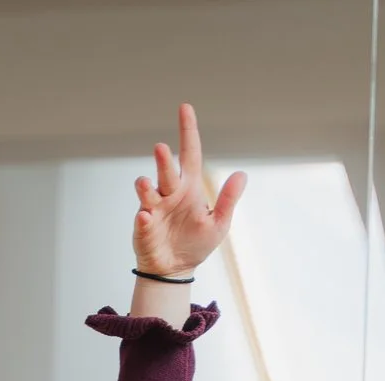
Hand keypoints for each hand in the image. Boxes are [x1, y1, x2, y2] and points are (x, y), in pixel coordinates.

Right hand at [132, 105, 245, 276]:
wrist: (175, 268)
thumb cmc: (196, 242)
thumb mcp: (219, 223)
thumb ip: (227, 199)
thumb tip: (242, 174)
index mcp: (189, 187)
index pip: (189, 154)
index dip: (188, 131)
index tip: (185, 108)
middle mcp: (169, 193)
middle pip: (166, 171)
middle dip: (163, 161)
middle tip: (161, 148)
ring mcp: (154, 208)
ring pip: (148, 190)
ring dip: (145, 186)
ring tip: (145, 184)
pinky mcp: (144, 226)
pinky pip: (142, 219)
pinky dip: (143, 218)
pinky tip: (146, 218)